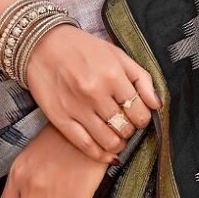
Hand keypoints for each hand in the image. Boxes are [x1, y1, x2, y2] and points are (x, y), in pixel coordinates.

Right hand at [23, 22, 161, 163]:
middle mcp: (95, 93)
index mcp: (112, 75)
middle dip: (129, 130)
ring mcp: (77, 108)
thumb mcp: (116, 54)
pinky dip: (99, 154)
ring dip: (117, 143)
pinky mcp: (60, 118)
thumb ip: (141, 78)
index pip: (139, 112)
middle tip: (125, 124)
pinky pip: (85, 146)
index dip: (142, 118)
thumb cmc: (82, 48)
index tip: (137, 116)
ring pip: (108, 141)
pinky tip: (104, 151)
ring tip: (116, 137)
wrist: (41, 44)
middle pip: (125, 128)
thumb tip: (157, 104)